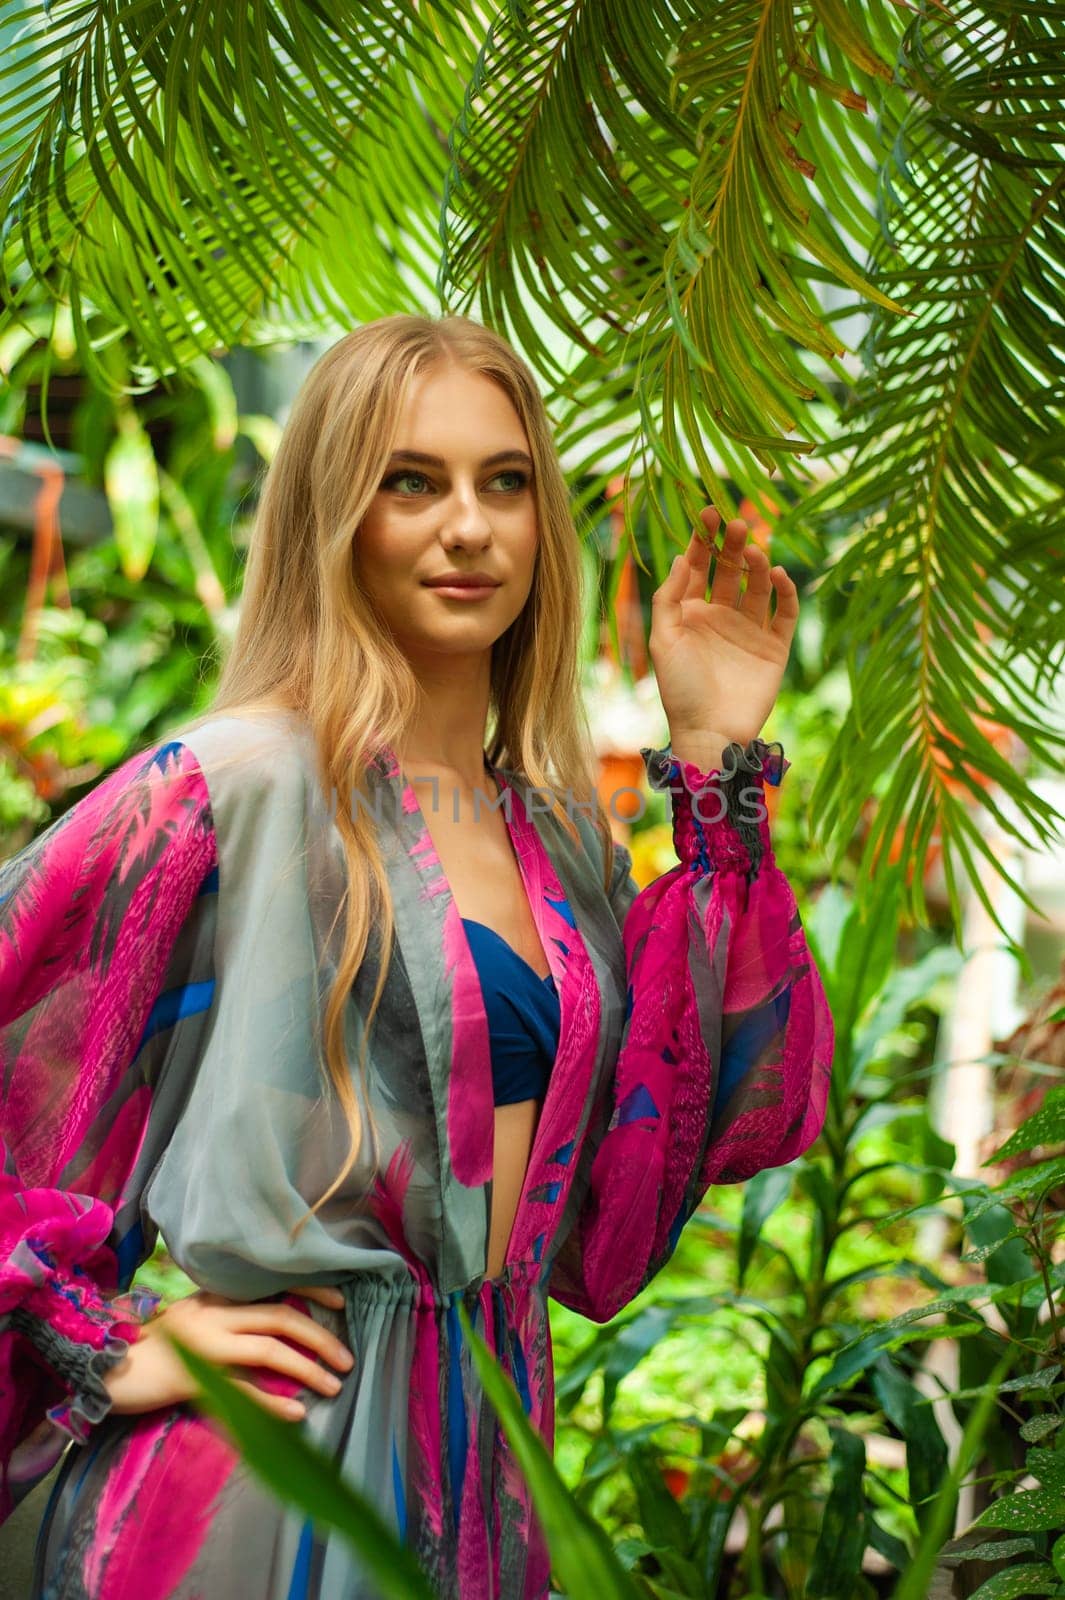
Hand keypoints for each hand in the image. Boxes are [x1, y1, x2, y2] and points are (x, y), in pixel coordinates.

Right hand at [101, 1284, 353, 1422]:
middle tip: (348, 1360)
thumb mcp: (196, 1320)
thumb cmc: (155, 1347)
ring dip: (307, 1368)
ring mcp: (202, 1345)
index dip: (312, 1289)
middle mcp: (214, 1312)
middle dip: (320, 1336)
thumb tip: (278, 1328)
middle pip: (279, 1315)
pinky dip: (272, 1403)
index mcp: (217, 1295)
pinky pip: (240, 1391)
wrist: (106, 1369)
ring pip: (267, 1349)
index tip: (341, 1303)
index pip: (273, 1283)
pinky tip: (296, 1414)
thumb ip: (230, 1317)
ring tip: (334, 1386)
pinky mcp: (191, 1379)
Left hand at [650, 506, 797, 761]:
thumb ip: (668, 598)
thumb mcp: (662, 640)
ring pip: (758, 587)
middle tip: (737, 524)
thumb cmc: (679, 690)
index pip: (698, 568)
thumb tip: (679, 557)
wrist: (709, 733)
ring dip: (758, 566)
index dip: (702, 541)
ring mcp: (749, 631)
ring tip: (755, 551)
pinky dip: (785, 593)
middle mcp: (721, 617)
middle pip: (730, 571)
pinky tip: (778, 576)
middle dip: (733, 546)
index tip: (708, 514)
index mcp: (690, 614)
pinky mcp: (774, 648)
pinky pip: (784, 613)